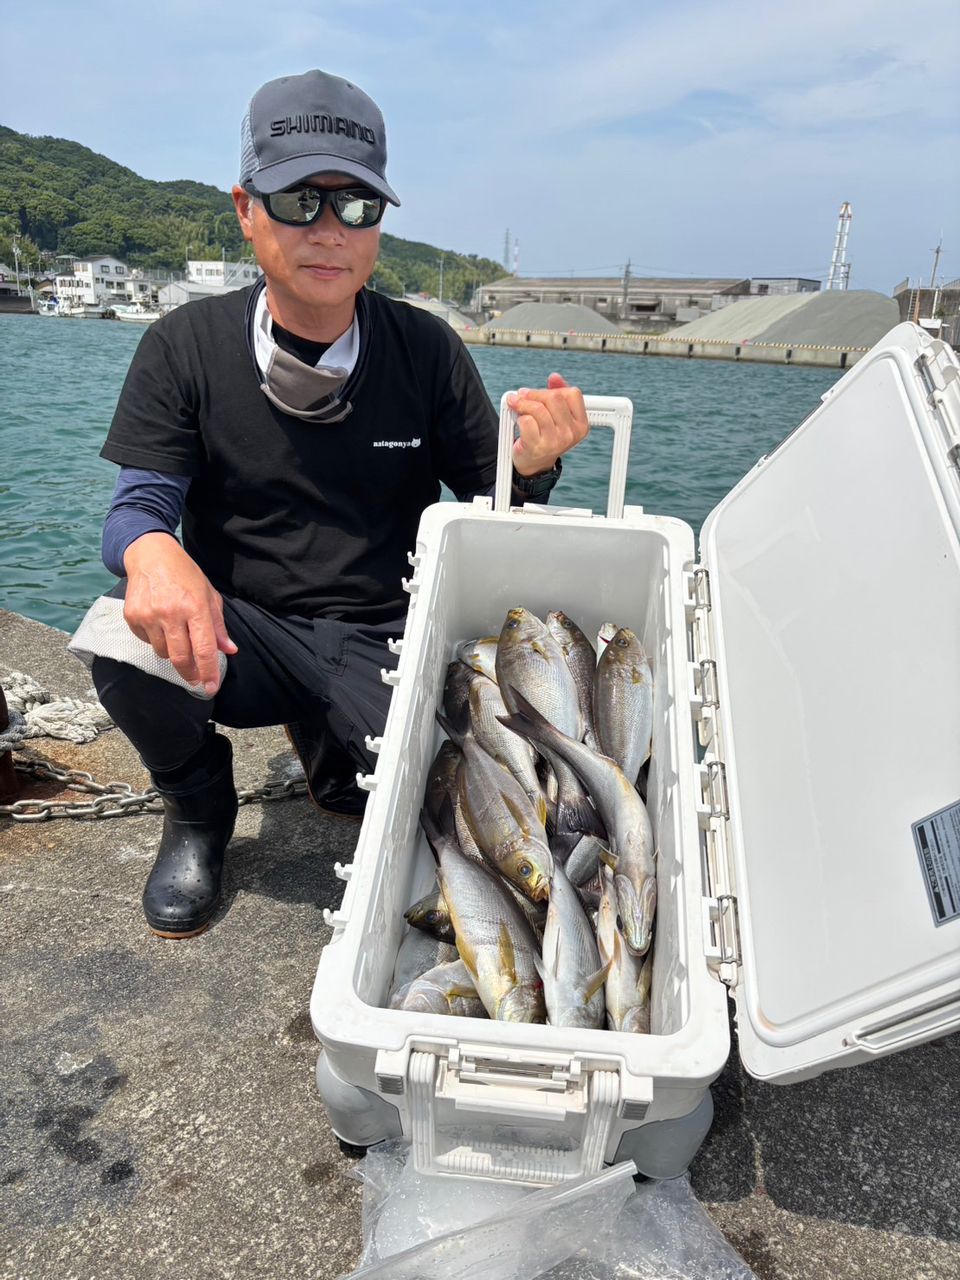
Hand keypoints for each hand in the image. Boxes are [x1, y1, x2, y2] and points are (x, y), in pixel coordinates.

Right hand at [122, 533, 236, 694]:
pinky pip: (147, 642)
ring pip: (163, 653)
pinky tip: (159, 624)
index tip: (211, 688)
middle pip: (180, 658)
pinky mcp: (132, 617)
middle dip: (190, 674)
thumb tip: (228, 650)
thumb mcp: (209, 595)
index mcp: (195, 607)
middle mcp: (170, 613)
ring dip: (173, 653)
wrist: (150, 555)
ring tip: (177, 636)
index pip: (204, 649)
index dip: (209, 672)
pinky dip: (156, 640)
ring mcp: (148, 616)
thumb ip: (218, 626)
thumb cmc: (185, 575)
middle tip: (195, 678)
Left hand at [506, 372, 589, 476]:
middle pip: (554, 398)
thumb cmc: (545, 436)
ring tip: (516, 405)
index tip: (541, 392)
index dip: (554, 389)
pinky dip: (518, 418)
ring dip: (522, 404)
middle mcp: (570, 434)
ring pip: (538, 408)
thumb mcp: (557, 416)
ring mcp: (554, 441)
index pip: (572, 394)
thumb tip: (554, 377)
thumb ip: (558, 395)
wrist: (534, 463)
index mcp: (580, 425)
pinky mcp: (536, 446)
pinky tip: (519, 421)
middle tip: (522, 396)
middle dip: (534, 394)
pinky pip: (526, 421)